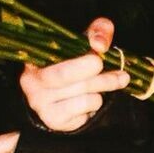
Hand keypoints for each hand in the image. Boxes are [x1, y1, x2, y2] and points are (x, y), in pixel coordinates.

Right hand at [19, 16, 129, 130]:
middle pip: (69, 78)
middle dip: (102, 78)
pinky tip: (89, 101)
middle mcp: (32, 81)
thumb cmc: (73, 64)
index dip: (80, 60)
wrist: (59, 98)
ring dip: (100, 92)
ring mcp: (40, 103)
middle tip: (122, 77)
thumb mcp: (84, 41)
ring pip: (82, 98)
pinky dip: (92, 106)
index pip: (55, 55)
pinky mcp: (52, 120)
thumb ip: (97, 32)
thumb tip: (99, 44)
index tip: (99, 57)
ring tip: (102, 88)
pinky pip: (83, 114)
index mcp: (36, 57)